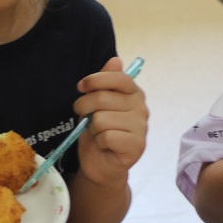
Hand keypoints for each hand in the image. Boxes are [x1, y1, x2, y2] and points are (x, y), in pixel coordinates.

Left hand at [73, 57, 148, 185]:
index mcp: (133, 93)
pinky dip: (99, 141)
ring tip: (98, 133)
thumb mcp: (95, 103)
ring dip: (92, 128)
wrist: (100, 162)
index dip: (96, 80)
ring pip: (101, 119)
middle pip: (103, 98)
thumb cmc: (98, 129)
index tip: (80, 87)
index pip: (119, 78)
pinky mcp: (137, 146)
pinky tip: (105, 145)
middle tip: (84, 116)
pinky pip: (107, 136)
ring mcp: (141, 127)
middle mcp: (141, 108)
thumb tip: (115, 60)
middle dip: (84, 107)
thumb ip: (104, 82)